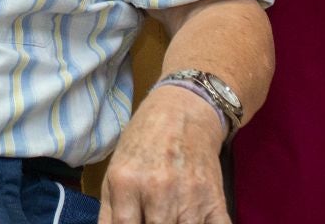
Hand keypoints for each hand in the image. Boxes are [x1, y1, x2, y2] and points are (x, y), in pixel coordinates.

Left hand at [99, 85, 230, 223]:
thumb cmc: (143, 142)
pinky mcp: (215, 199)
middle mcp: (158, 190)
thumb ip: (109, 213)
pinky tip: (197, 222)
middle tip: (153, 219)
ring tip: (173, 220)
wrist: (184, 112)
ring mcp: (189, 196)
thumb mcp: (114, 172)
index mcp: (127, 182)